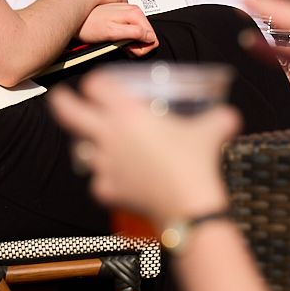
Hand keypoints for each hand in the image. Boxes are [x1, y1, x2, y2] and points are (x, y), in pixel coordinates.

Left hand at [50, 70, 237, 228]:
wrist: (188, 207)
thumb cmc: (197, 163)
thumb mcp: (213, 130)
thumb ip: (219, 118)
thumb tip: (230, 116)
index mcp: (127, 113)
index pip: (97, 86)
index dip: (96, 82)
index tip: (96, 85)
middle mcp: (108, 135)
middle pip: (69, 113)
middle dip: (61, 102)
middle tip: (59, 97)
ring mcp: (104, 164)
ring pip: (82, 150)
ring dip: (87, 145)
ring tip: (97, 145)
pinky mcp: (105, 190)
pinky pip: (99, 181)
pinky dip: (106, 179)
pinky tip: (120, 179)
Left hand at [79, 1, 158, 53]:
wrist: (76, 19)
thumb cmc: (90, 26)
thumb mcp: (112, 33)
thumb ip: (133, 33)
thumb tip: (149, 37)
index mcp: (135, 13)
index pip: (153, 37)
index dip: (142, 47)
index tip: (130, 48)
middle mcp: (133, 10)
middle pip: (148, 35)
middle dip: (137, 45)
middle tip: (122, 46)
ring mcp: (128, 13)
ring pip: (141, 34)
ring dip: (131, 42)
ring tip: (117, 42)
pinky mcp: (122, 16)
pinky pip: (133, 31)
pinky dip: (126, 38)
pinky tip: (116, 38)